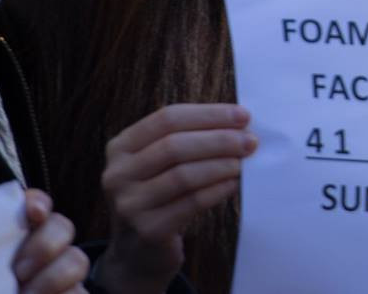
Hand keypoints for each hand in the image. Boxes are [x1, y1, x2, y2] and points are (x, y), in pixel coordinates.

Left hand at [11, 189, 88, 293]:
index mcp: (13, 241)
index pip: (34, 206)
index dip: (37, 203)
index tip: (31, 212)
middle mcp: (41, 254)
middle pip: (62, 227)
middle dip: (45, 245)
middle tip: (18, 272)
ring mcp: (60, 278)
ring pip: (77, 260)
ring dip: (55, 277)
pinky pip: (80, 292)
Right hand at [91, 104, 255, 293]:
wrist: (140, 253)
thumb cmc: (161, 196)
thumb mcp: (160, 164)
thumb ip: (189, 138)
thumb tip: (239, 123)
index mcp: (121, 147)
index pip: (167, 118)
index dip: (208, 115)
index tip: (243, 116)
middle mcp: (117, 174)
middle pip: (174, 145)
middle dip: (219, 140)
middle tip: (250, 142)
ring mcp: (129, 204)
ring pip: (183, 175)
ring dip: (221, 165)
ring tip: (244, 163)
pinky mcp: (148, 230)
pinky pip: (191, 203)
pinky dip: (218, 190)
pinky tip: (234, 184)